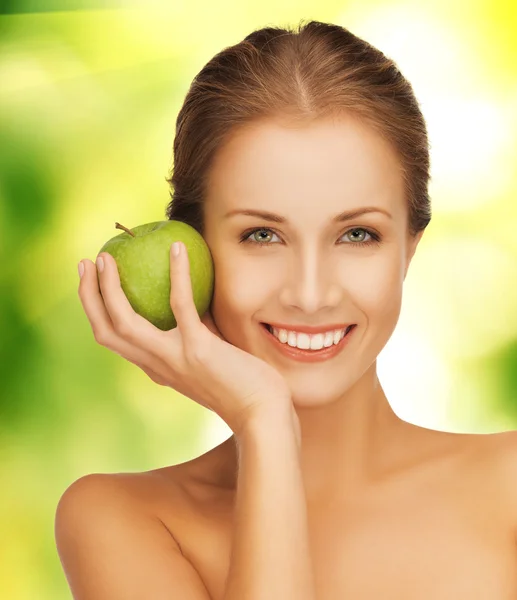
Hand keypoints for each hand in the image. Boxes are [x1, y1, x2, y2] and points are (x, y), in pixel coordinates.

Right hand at [77, 242, 291, 434]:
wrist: (261, 413)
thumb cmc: (241, 382)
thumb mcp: (207, 356)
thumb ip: (194, 331)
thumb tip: (192, 292)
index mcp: (157, 366)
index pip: (113, 339)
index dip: (96, 310)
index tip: (93, 280)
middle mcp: (157, 365)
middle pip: (105, 331)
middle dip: (88, 296)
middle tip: (85, 262)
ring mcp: (174, 358)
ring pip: (124, 323)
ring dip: (109, 288)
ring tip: (107, 257)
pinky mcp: (198, 349)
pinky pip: (180, 305)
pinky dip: (178, 274)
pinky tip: (178, 248)